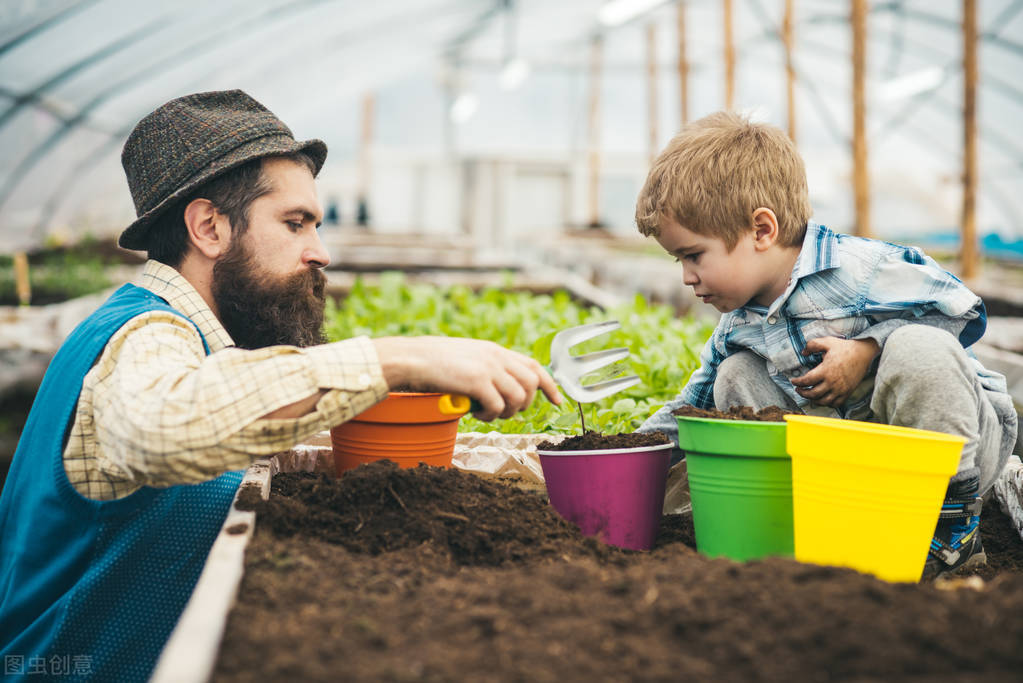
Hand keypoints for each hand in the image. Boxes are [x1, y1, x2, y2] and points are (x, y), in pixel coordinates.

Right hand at [372, 336, 562, 420]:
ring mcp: (488, 368)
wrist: (411, 358)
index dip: (549, 385)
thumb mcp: (466, 359)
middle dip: (525, 404)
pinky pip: (498, 406)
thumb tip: (499, 390)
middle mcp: (496, 357)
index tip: (557, 400)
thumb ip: (486, 369)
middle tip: (506, 412)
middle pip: (531, 383)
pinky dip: (490, 416)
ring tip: (487, 414)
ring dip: (507, 412)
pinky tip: (475, 413)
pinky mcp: (477, 382)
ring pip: (519, 397)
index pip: (534, 366)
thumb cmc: (433, 363)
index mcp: (495, 351)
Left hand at [790, 336, 879, 407]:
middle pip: (813, 394)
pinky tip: (822, 399)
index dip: (797, 382)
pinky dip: (827, 403)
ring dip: (813, 400)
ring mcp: (841, 389)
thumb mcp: (827, 342)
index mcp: (825, 370)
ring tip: (809, 395)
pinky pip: (836, 403)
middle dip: (802, 393)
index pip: (806, 381)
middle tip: (798, 389)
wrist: (863, 353)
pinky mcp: (847, 392)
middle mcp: (832, 382)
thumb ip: (812, 345)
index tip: (793, 381)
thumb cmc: (845, 348)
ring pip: (823, 401)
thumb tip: (803, 352)